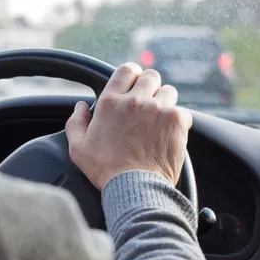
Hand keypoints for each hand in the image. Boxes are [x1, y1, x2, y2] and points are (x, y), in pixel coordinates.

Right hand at [65, 62, 191, 189]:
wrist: (135, 188)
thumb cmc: (107, 171)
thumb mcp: (78, 148)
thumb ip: (76, 123)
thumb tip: (80, 107)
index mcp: (111, 102)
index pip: (126, 70)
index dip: (132, 75)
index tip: (134, 84)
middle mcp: (136, 101)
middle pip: (151, 77)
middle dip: (150, 87)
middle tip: (148, 104)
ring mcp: (158, 109)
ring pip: (169, 91)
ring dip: (165, 102)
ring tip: (159, 120)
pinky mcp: (177, 121)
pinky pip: (182, 111)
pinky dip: (178, 120)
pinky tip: (169, 133)